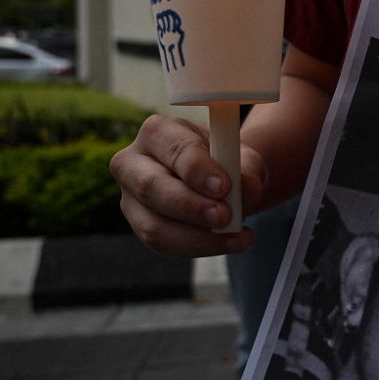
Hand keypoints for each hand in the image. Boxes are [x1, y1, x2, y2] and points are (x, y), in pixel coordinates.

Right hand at [110, 114, 265, 256]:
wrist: (220, 180)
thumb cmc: (228, 163)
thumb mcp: (244, 159)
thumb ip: (246, 171)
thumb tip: (244, 190)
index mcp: (158, 132)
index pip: (174, 149)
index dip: (198, 169)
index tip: (225, 186)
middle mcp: (133, 163)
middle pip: (150, 187)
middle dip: (190, 206)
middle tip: (226, 217)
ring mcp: (131, 198)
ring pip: (154, 225)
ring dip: (198, 237)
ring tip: (237, 236)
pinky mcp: (140, 226)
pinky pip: (163, 244)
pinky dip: (199, 247)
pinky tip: (229, 242)